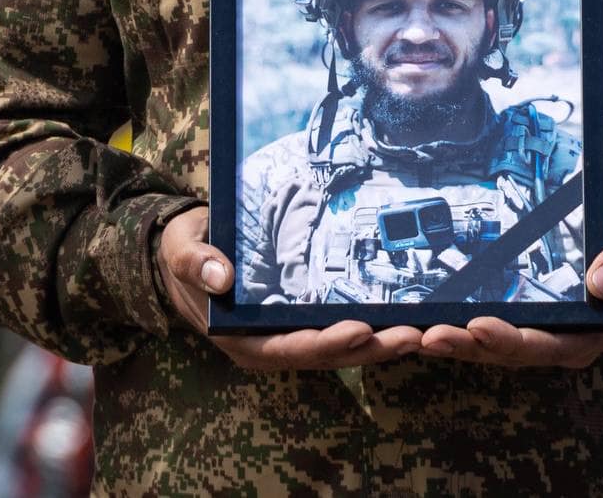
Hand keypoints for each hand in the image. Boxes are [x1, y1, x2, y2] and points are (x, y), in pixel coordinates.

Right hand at [156, 205, 421, 369]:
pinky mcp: (304, 319)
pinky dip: (374, 327)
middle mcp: (271, 343)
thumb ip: (196, 263)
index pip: (289, 347)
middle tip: (412, 335)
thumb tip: (219, 275)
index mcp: (242, 337)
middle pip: (327, 354)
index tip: (360, 330)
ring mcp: (290, 334)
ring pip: (341, 347)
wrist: (191, 249)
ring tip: (421, 333)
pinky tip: (408, 318)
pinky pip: (342, 327)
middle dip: (370, 347)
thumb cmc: (186, 252)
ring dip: (381, 343)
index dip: (326, 342)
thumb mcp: (181, 251)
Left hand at [419, 195, 602, 367]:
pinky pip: (483, 329)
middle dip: (466, 346)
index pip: (545, 345)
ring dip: (452, 342)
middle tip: (427, 336)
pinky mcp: (521, 318)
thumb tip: (602, 280)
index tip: (477, 327)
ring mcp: (539, 332)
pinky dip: (454, 327)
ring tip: (414, 335)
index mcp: (590, 333)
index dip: (509, 339)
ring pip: (489, 346)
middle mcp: (561, 342)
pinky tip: (421, 323)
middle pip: (507, 352)